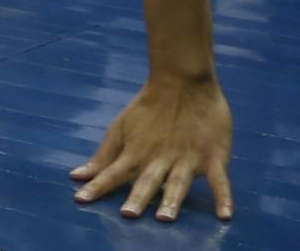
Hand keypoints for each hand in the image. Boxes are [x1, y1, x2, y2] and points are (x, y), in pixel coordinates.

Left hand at [73, 75, 232, 221]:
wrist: (182, 81)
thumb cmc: (148, 107)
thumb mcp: (120, 128)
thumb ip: (102, 157)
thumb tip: (75, 176)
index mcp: (136, 153)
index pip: (112, 173)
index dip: (97, 186)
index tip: (80, 200)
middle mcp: (160, 160)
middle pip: (146, 181)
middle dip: (137, 197)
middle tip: (128, 214)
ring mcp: (187, 159)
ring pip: (178, 183)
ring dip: (171, 199)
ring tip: (166, 217)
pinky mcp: (213, 157)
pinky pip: (219, 180)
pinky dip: (223, 197)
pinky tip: (225, 215)